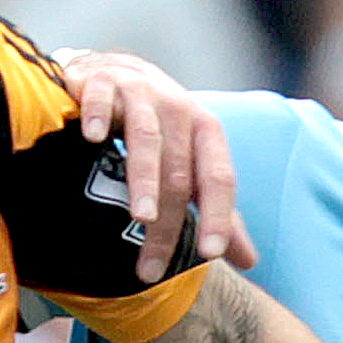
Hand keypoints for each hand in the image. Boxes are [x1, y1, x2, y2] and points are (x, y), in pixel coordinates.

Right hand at [59, 49, 256, 283]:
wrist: (116, 72)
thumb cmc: (158, 126)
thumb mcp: (191, 163)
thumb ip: (214, 209)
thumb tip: (249, 261)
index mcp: (204, 130)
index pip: (218, 177)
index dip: (218, 216)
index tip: (209, 255)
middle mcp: (178, 108)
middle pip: (178, 172)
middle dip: (167, 224)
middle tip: (152, 269)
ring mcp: (140, 91)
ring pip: (147, 138)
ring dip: (144, 179)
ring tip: (139, 217)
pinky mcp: (101, 79)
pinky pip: (101, 97)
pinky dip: (98, 115)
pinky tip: (93, 139)